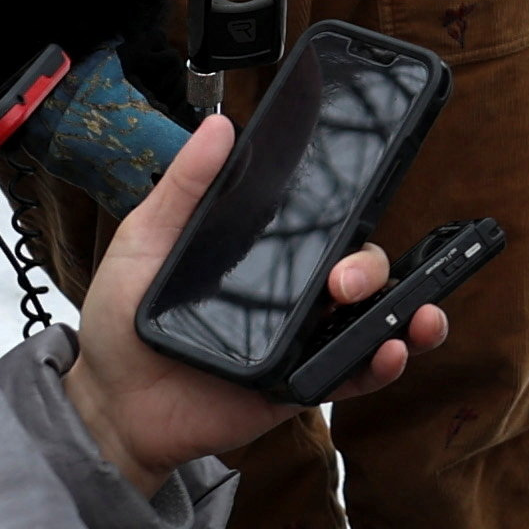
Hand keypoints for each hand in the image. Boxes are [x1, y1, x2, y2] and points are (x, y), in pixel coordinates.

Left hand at [61, 116, 442, 497]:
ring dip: (407, 311)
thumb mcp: (147, 237)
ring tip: (416, 314)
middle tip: (343, 280)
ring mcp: (301, 339)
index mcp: (264, 250)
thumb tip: (220, 126)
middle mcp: (292, 291)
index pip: (325, 223)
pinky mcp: (301, 384)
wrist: (112, 401)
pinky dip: (383, 364)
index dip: (353, 210)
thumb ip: (186, 185)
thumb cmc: (124, 319)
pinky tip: (391, 350)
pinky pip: (355, 374)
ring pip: (374, 318)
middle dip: (370, 268)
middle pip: (360, 268)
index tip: (363, 197)